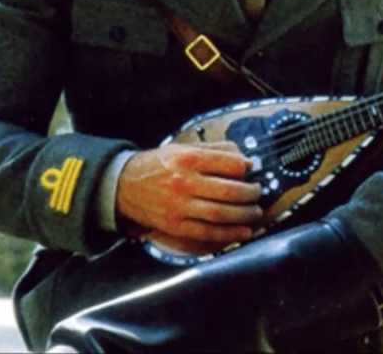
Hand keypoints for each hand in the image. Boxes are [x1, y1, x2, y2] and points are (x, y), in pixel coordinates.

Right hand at [115, 141, 262, 244]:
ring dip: (244, 215)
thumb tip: (244, 159)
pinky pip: (207, 232)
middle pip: (228, 191)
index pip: (227, 163)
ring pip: (221, 214)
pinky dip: (229, 234)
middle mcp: (184, 182)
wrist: (124, 186)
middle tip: (258, 193)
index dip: (244, 167)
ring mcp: (179, 206)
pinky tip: (243, 232)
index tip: (251, 169)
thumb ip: (214, 151)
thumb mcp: (182, 148)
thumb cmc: (158, 165)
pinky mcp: (175, 226)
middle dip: (250, 193)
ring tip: (255, 212)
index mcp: (187, 159)